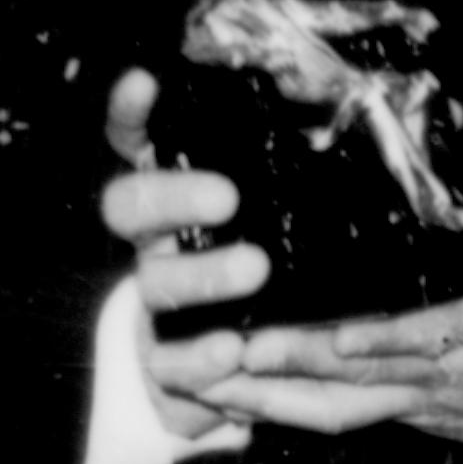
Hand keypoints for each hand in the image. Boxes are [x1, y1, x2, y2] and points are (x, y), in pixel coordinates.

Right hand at [98, 68, 265, 439]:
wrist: (250, 380)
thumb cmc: (273, 283)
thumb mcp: (283, 225)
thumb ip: (287, 185)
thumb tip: (332, 123)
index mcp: (173, 203)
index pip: (135, 147)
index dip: (131, 116)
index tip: (144, 83)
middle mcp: (154, 248)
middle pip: (130, 208)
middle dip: (173, 197)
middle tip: (227, 198)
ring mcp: (153, 310)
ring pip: (157, 284)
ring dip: (201, 275)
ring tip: (255, 269)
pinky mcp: (164, 372)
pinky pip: (170, 366)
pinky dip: (198, 358)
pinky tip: (229, 351)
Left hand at [207, 109, 462, 455]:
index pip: (425, 333)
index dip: (381, 337)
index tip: (334, 332)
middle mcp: (442, 369)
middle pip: (362, 374)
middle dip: (296, 366)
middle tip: (233, 350)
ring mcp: (418, 397)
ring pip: (339, 404)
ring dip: (275, 398)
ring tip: (211, 381)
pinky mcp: (405, 410)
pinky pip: (340, 415)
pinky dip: (289, 411)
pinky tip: (236, 400)